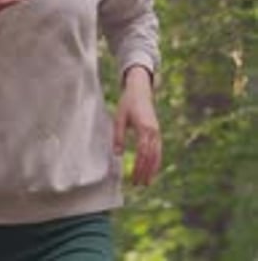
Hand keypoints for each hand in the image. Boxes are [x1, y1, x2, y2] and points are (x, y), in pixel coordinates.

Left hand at [113, 66, 161, 185]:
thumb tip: (117, 154)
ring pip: (157, 155)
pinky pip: (158, 150)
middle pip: (151, 156)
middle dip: (145, 172)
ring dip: (152, 169)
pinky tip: (152, 170)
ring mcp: (157, 132)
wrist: (140, 90)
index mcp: (144, 128)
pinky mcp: (157, 132)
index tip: (133, 178)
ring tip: (147, 183)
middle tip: (138, 185)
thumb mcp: (119, 117)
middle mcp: (153, 131)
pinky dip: (156, 161)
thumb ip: (118, 136)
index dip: (139, 167)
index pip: (142, 152)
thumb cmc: (127, 103)